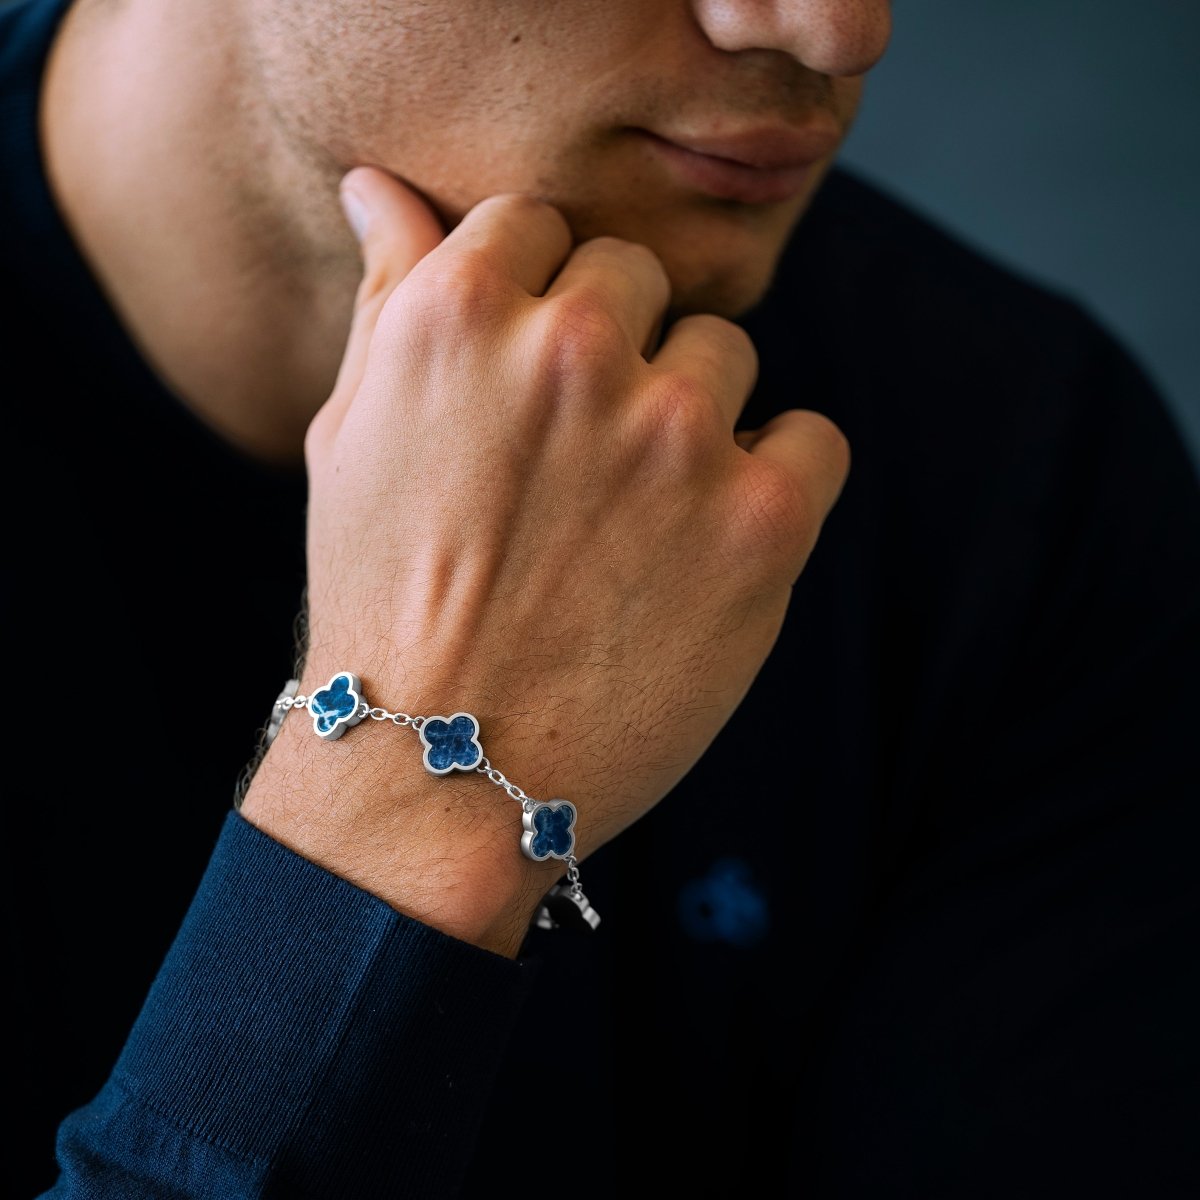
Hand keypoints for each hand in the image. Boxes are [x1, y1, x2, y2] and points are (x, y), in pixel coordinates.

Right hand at [242, 165, 848, 955]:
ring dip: (689, 418)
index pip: (541, 222)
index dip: (536, 301)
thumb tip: (380, 184)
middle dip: (613, 351)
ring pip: (723, 352)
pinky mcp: (761, 521)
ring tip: (632, 522)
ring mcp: (675, 433)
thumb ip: (389, 294)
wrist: (443, 769)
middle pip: (639, 278)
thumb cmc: (384, 599)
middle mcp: (572, 351)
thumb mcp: (350, 434)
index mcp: (460, 312)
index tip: (526, 381)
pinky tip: (710, 543)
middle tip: (576, 464)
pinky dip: (775, 480)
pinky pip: (810, 438)